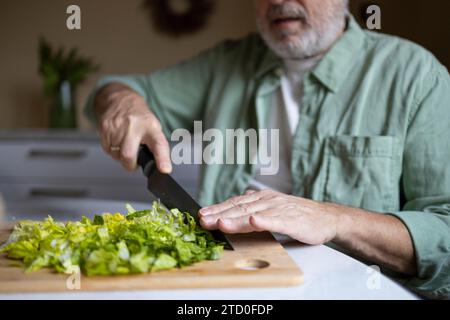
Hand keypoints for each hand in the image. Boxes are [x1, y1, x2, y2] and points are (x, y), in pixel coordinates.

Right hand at [94, 83, 171, 172]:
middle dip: (130, 165)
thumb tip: (162, 167)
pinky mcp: (105, 128)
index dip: (162, 159)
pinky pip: (107, 149)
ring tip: (125, 145)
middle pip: (128, 155)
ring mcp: (117, 126)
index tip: (165, 170)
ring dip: (120, 156)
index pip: (159, 144)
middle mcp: (134, 126)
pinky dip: (112, 150)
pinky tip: (117, 141)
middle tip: (133, 162)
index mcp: (151, 127)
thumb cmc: (139, 117)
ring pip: (115, 155)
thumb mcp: (153, 128)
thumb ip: (155, 146)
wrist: (120, 99)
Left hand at [199, 190, 342, 244]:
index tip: (201, 215)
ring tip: (220, 222)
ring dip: (236, 219)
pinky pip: (277, 220)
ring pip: (254, 214)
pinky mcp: (293, 220)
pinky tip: (254, 221)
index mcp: (262, 198)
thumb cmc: (298, 214)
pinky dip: (265, 221)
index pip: (235, 203)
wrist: (327, 217)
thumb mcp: (273, 207)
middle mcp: (268, 201)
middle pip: (240, 208)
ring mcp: (280, 209)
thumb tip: (238, 202)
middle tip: (203, 220)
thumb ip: (255, 206)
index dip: (217, 208)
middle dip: (219, 214)